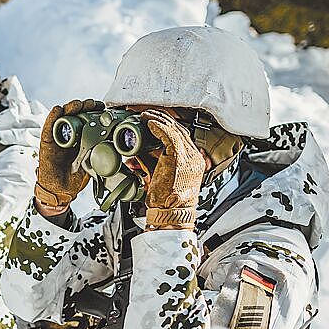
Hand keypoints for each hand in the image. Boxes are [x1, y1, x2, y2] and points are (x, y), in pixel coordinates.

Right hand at [35, 99, 98, 212]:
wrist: (60, 189)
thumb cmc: (74, 176)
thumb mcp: (92, 161)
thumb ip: (100, 152)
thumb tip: (116, 146)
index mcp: (79, 137)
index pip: (86, 118)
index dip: (93, 111)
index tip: (102, 106)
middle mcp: (67, 134)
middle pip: (75, 114)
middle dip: (84, 106)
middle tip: (93, 104)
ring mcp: (56, 137)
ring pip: (62, 116)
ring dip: (71, 108)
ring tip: (79, 104)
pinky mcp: (46, 142)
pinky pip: (48, 127)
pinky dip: (52, 117)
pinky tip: (58, 110)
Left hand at [142, 110, 204, 229]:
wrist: (171, 214)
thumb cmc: (164, 201)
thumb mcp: (157, 177)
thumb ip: (150, 164)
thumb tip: (134, 156)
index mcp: (193, 162)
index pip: (181, 137)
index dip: (166, 126)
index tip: (152, 121)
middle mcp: (194, 157)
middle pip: (179, 130)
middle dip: (161, 119)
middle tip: (146, 114)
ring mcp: (189, 157)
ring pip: (175, 129)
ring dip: (158, 120)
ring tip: (145, 115)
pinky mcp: (179, 157)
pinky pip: (169, 134)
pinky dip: (158, 126)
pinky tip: (148, 122)